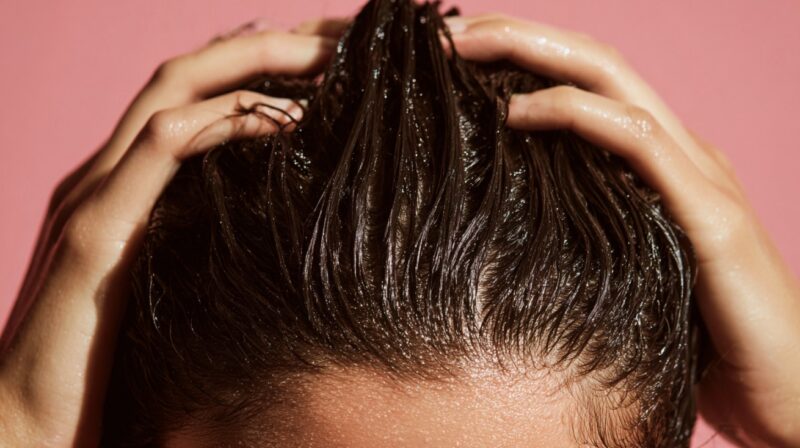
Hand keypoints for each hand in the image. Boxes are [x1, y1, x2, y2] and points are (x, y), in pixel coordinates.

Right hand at [0, 20, 339, 445]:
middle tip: (343, 34)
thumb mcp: (170, 283)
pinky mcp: (97, 234)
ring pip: (174, 89)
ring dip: (255, 61)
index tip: (331, 56)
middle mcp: (107, 174)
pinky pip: (163, 149)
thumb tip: (275, 220)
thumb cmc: (105, 367)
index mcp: (126, 185)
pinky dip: (223, 122)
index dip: (261, 63)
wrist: (25, 430)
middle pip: (192, 72)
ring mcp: (96, 196)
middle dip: (271, 43)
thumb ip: (204, 239)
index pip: (197, 95)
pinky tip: (283, 119)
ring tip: (324, 54)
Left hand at [443, 14, 799, 446]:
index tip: (455, 57)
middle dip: (517, 36)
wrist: (789, 392)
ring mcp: (699, 176)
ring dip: (534, 55)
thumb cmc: (700, 340)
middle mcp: (680, 153)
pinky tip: (517, 113)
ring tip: (464, 49)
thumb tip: (502, 226)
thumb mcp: (624, 269)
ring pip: (612, 81)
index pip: (588, 85)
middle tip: (447, 32)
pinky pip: (635, 141)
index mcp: (661, 164)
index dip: (524, 58)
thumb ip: (583, 233)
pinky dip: (574, 114)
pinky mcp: (710, 215)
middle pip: (594, 62)